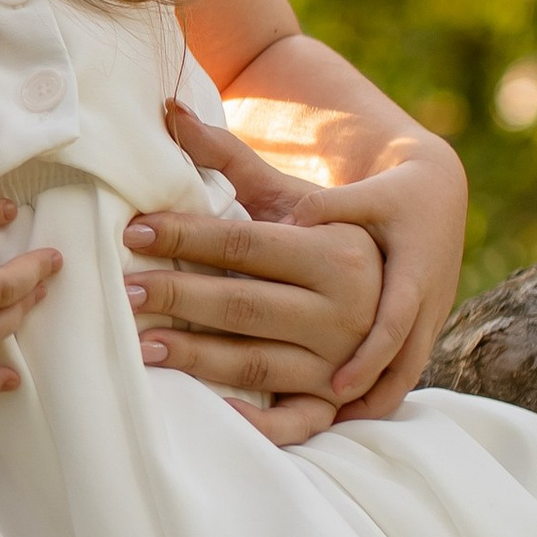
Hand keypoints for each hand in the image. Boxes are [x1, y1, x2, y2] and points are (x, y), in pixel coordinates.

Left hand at [130, 105, 464, 423]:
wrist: (415, 278)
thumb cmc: (331, 231)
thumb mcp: (292, 195)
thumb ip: (230, 158)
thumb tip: (170, 110)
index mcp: (336, 253)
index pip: (243, 243)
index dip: (184, 236)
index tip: (134, 231)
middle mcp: (348, 309)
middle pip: (242, 302)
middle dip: (176, 296)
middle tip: (120, 290)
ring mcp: (345, 360)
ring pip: (256, 361)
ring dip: (195, 357)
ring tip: (141, 345)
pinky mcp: (342, 399)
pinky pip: (297, 422)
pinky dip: (257, 425)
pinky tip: (208, 412)